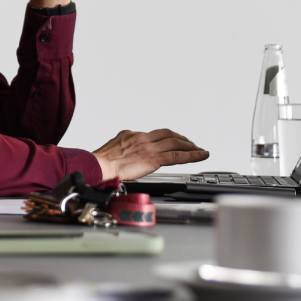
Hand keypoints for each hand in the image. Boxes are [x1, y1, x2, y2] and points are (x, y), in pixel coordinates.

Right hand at [92, 128, 209, 181]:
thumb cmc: (100, 164)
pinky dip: (192, 155)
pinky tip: (202, 155)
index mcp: (130, 135)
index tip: (169, 142)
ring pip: (175, 143)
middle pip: (167, 134)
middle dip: (180, 138)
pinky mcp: (153, 158)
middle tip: (189, 143)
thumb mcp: (110, 151)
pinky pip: (177, 156)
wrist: (98, 166)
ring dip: (189, 145)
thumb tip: (122, 160)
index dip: (164, 138)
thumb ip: (121, 152)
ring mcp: (148, 147)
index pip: (152, 135)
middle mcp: (141, 138)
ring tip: (199, 149)